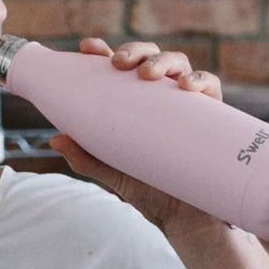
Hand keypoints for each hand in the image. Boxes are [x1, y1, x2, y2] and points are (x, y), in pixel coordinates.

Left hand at [48, 38, 224, 233]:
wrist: (186, 221)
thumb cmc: (151, 193)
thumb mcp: (114, 173)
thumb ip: (86, 157)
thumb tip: (55, 140)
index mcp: (136, 104)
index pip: (122, 69)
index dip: (105, 52)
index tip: (88, 47)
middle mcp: (162, 99)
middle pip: (151, 58)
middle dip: (135, 51)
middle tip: (118, 62)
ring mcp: (188, 105)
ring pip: (179, 65)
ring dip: (163, 60)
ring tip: (148, 74)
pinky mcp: (213, 116)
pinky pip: (211, 87)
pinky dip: (201, 79)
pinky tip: (186, 86)